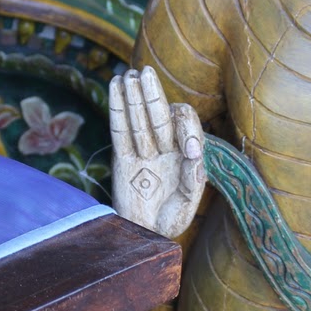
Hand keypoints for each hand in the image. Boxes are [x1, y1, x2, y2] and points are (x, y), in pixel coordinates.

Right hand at [110, 66, 204, 237]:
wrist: (144, 237)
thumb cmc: (170, 222)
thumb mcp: (187, 205)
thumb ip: (193, 177)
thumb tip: (194, 150)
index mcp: (187, 155)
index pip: (186, 127)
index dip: (186, 127)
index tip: (187, 147)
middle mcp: (167, 148)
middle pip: (160, 115)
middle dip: (153, 95)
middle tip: (146, 73)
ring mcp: (144, 151)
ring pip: (139, 119)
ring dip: (134, 96)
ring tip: (128, 75)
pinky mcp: (124, 158)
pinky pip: (119, 130)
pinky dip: (117, 109)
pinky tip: (116, 86)